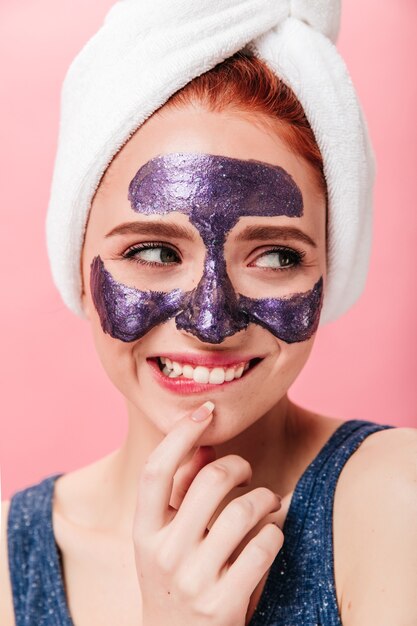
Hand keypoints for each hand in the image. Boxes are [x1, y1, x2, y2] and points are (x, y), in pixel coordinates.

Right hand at [133, 401, 283, 625]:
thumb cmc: (175, 578)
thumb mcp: (165, 538)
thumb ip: (181, 490)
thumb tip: (205, 441)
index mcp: (143, 532)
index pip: (156, 471)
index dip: (181, 434)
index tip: (205, 411)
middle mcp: (163, 554)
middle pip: (212, 481)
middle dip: (239, 466)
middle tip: (247, 472)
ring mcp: (194, 581)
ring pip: (245, 510)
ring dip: (266, 498)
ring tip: (269, 502)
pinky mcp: (225, 605)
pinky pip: (264, 546)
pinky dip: (276, 532)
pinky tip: (273, 534)